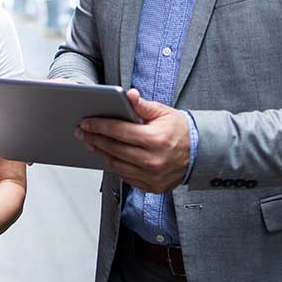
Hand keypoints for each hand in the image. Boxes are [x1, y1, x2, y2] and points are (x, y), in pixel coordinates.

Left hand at [75, 88, 189, 193]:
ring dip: (100, 153)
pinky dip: (114, 165)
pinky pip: (125, 176)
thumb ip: (143, 106)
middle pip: (114, 149)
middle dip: (94, 138)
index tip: (86, 122)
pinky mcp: (151, 186)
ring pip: (116, 164)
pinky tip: (107, 155)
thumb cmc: (180, 130)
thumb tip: (129, 94)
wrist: (200, 154)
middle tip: (81, 131)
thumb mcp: (164, 113)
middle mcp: (152, 160)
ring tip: (91, 143)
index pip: (119, 131)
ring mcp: (152, 176)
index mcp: (155, 139)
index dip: (99, 125)